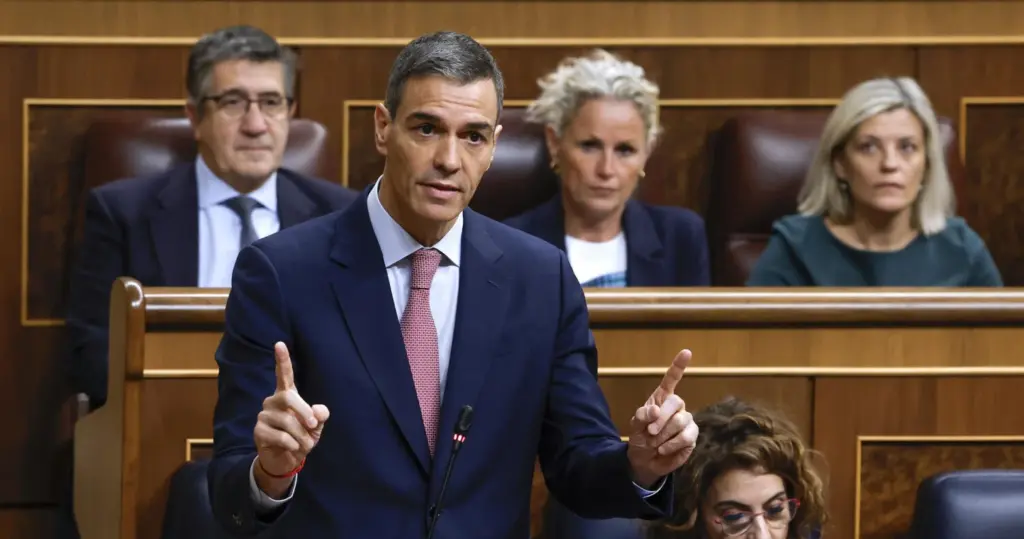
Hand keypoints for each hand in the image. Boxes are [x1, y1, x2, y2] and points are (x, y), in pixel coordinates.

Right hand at [252, 342, 329, 494]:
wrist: (286, 460)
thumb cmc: (302, 437)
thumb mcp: (316, 427)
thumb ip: (320, 416)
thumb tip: (319, 411)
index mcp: (287, 395)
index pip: (284, 375)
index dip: (282, 360)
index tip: (279, 343)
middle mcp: (273, 401)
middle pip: (288, 398)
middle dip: (305, 412)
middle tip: (314, 426)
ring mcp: (263, 416)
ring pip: (286, 421)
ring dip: (302, 436)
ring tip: (305, 444)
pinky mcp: (258, 431)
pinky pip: (281, 437)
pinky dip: (293, 445)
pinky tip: (293, 448)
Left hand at [626, 349, 698, 488]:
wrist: (645, 461)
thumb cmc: (640, 438)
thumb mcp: (635, 426)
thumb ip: (642, 416)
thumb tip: (655, 410)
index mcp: (661, 399)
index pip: (672, 379)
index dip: (678, 366)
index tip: (686, 352)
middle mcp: (676, 407)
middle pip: (676, 402)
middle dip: (661, 418)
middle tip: (649, 431)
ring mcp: (686, 421)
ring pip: (681, 421)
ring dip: (664, 434)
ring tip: (654, 442)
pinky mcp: (691, 437)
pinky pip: (686, 436)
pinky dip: (672, 444)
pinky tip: (663, 449)